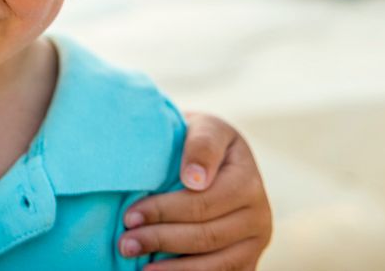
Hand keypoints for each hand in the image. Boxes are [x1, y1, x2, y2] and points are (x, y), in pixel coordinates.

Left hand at [118, 113, 271, 269]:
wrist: (216, 156)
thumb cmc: (200, 139)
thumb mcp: (204, 128)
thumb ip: (201, 146)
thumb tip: (194, 179)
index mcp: (248, 181)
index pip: (202, 204)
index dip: (163, 212)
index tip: (129, 216)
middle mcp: (259, 216)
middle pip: (206, 236)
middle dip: (160, 241)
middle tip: (125, 243)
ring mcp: (255, 243)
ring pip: (215, 265)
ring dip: (173, 269)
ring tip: (138, 268)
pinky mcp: (247, 261)